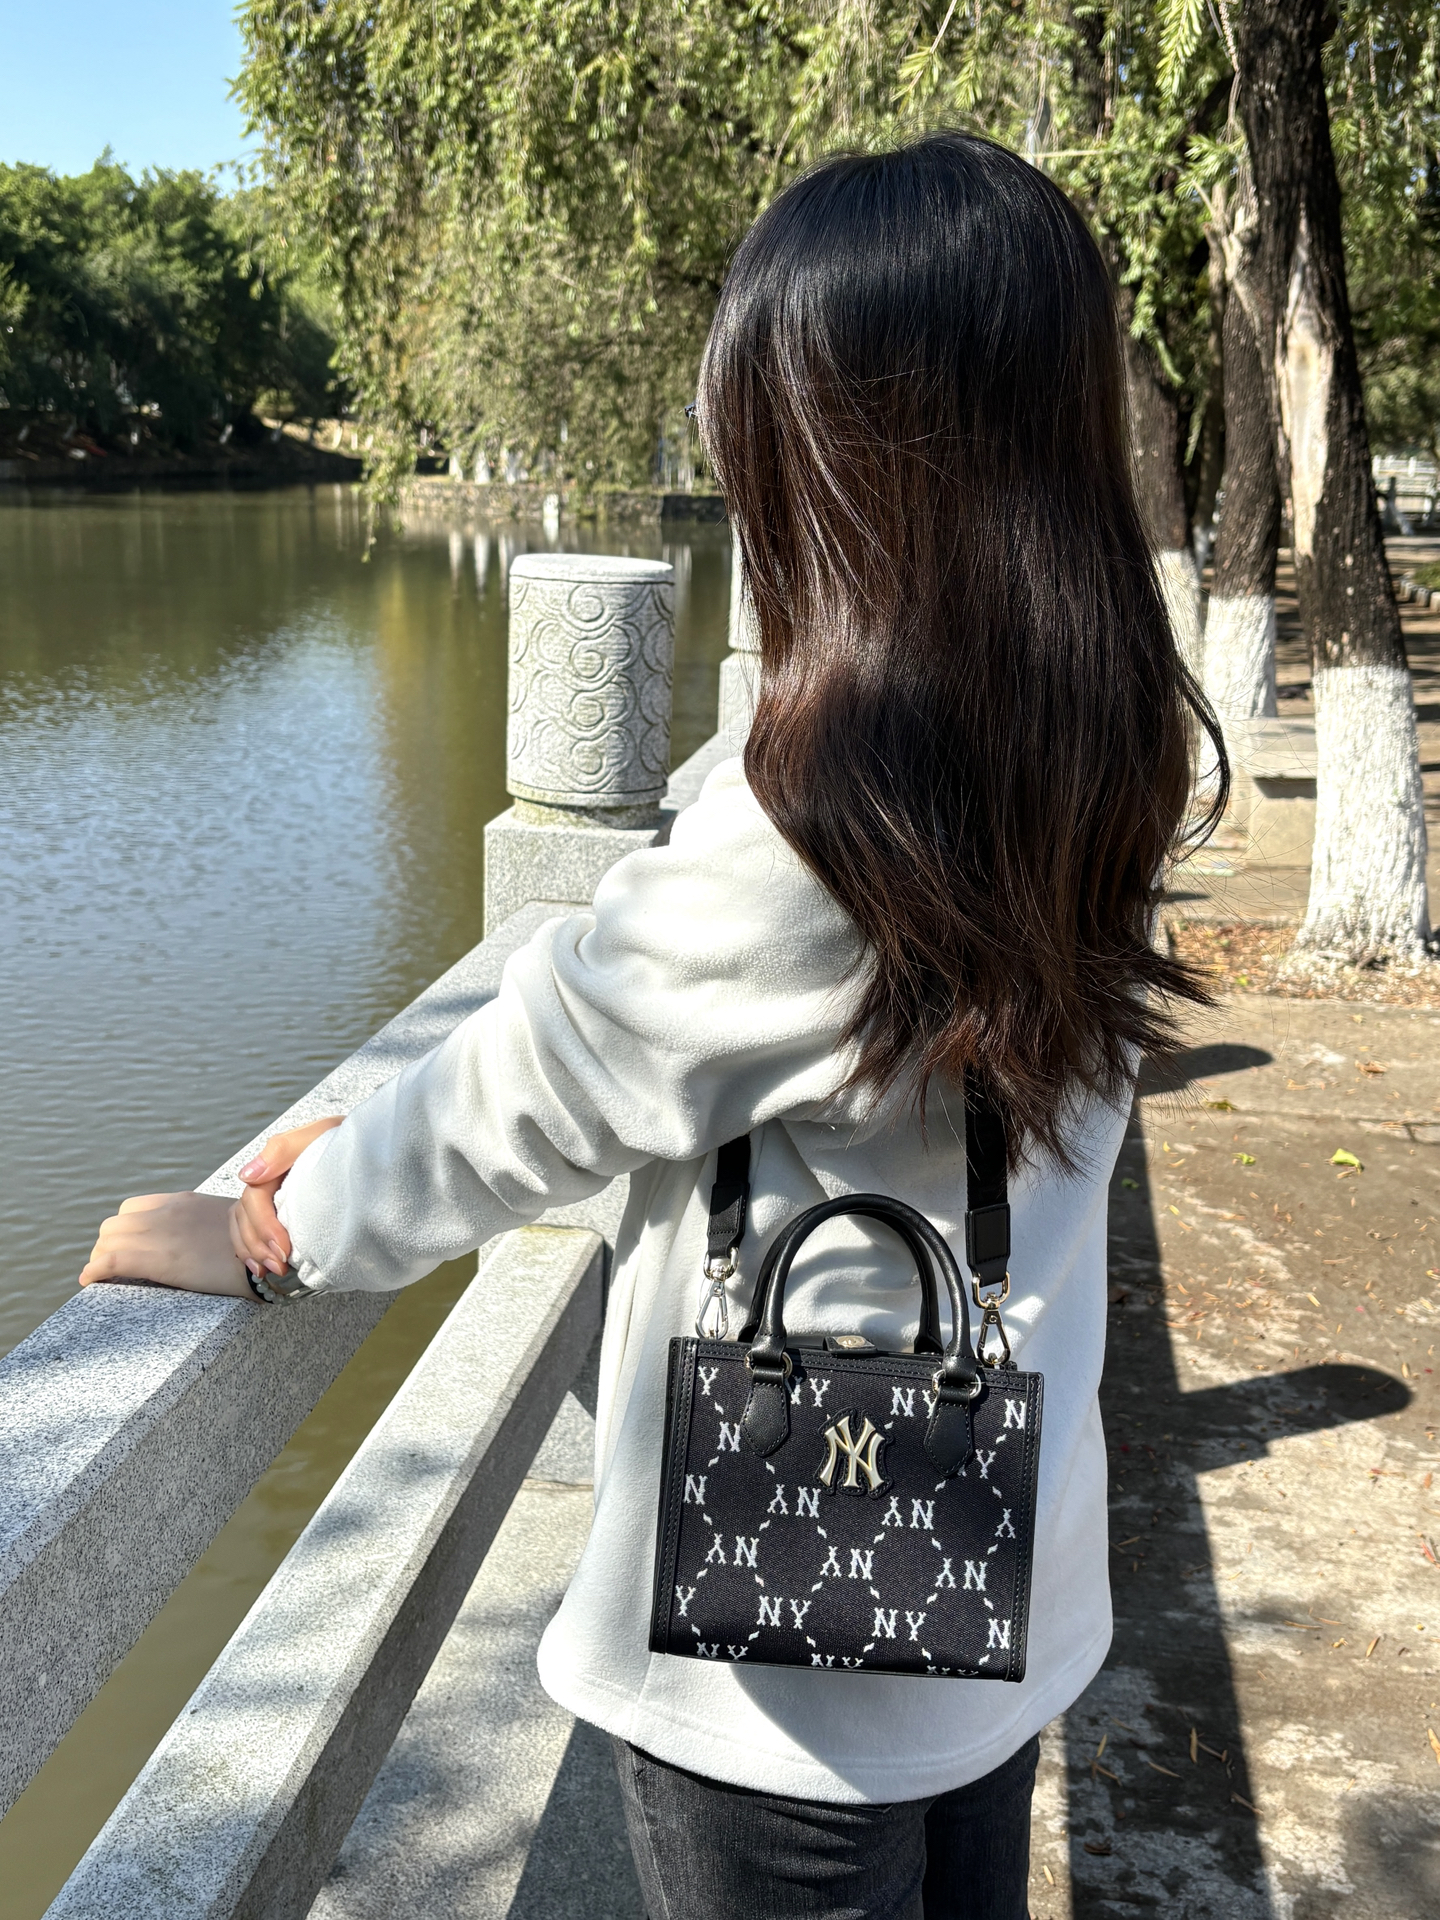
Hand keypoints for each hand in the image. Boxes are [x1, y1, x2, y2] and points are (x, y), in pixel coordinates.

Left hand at [80, 1192, 252, 1296]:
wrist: (274, 1250)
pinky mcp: (160, 1259)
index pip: (133, 1208)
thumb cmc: (262, 1241)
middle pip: (115, 1225)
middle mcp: (166, 1213)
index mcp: (182, 1202)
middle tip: (114, 1268)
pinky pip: (111, 1260)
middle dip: (108, 1246)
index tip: (128, 1247)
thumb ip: (207, 1223)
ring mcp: (161, 1234)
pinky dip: (94, 1271)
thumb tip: (206, 1239)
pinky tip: (90, 1281)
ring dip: (101, 1258)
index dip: (125, 1230)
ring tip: (107, 1277)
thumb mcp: (229, 1220)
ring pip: (107, 1241)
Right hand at [230, 1116, 343, 1276]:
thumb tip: (248, 1175)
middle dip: (258, 1244)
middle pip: (245, 1215)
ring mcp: (273, 1197)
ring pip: (243, 1226)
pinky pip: (252, 1232)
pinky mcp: (282, 1212)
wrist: (374, 1147)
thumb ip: (283, 1149)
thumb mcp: (321, 1133)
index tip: (284, 1248)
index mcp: (275, 1162)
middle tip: (280, 1265)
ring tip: (272, 1270)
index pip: (254, 1196)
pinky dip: (252, 1251)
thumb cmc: (349, 1139)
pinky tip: (261, 1267)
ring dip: (253, 1251)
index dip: (264, 1225)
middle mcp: (268, 1180)